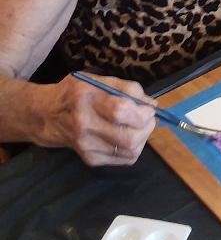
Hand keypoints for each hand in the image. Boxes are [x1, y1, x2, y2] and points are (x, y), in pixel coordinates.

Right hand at [40, 74, 155, 166]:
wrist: (48, 115)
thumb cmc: (78, 93)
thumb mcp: (99, 80)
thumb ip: (127, 89)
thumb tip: (151, 104)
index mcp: (86, 99)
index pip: (120, 110)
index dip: (141, 111)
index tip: (147, 107)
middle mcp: (85, 125)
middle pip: (128, 137)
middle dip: (147, 127)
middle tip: (147, 118)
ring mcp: (87, 146)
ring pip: (130, 151)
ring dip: (143, 138)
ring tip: (139, 126)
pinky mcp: (90, 159)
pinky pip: (124, 159)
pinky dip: (134, 148)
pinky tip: (127, 136)